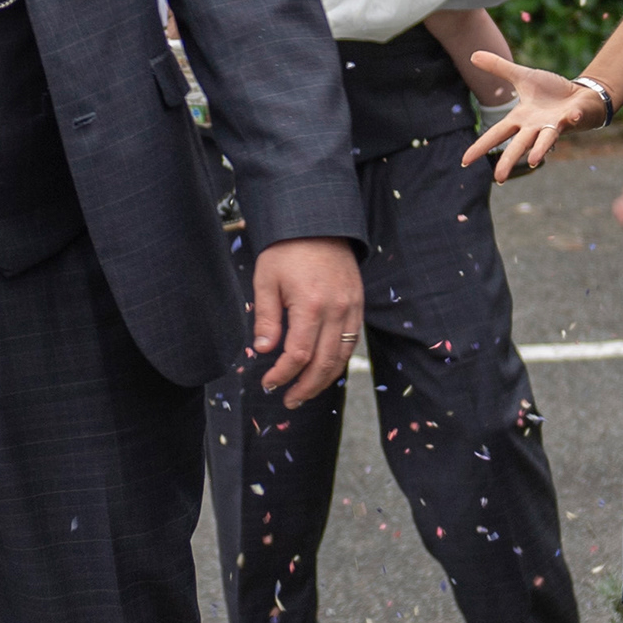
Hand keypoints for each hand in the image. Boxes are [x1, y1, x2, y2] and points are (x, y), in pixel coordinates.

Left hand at [250, 237, 362, 409]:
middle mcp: (336, 311)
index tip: (269, 382)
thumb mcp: (266, 281)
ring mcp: (351, 309)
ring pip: (342, 357)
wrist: (318, 223)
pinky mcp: (358, 305)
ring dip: (324, 380)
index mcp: (311, 305)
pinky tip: (324, 371)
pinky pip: (352, 342)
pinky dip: (338, 361)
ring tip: (305, 393)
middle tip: (288, 400)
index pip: (298, 355)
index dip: (283, 374)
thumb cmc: (287, 250)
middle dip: (305, 387)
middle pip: (324, 363)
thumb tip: (263, 351)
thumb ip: (267, 319)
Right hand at [463, 54, 602, 180]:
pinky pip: (572, 118)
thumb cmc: (551, 91)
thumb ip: (499, 68)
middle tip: (498, 178)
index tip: (464, 162)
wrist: (581, 94)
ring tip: (532, 161)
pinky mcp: (572, 117)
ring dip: (540, 149)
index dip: (480, 147)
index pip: (496, 134)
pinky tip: (572, 116)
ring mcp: (554, 124)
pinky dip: (573, 117)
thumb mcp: (522, 76)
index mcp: (520, 119)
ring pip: (544, 139)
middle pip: (518, 145)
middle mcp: (535, 127)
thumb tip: (473, 55)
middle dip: (508, 160)